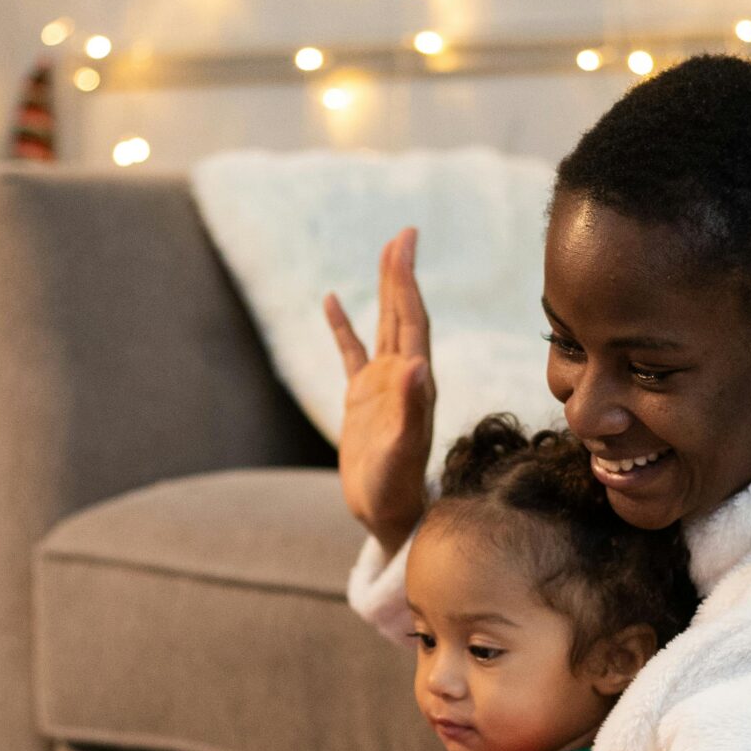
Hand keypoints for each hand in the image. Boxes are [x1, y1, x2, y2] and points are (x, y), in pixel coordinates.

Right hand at [325, 226, 435, 555]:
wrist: (387, 516)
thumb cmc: (395, 490)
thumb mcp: (402, 451)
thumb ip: (412, 409)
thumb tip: (418, 364)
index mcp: (416, 382)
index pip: (412, 320)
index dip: (407, 280)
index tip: (405, 241)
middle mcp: (405, 378)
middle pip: (403, 314)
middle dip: (401, 273)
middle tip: (403, 233)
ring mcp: (384, 386)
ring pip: (384, 327)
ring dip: (385, 291)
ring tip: (386, 252)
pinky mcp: (363, 399)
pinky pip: (352, 353)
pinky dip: (343, 327)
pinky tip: (332, 301)